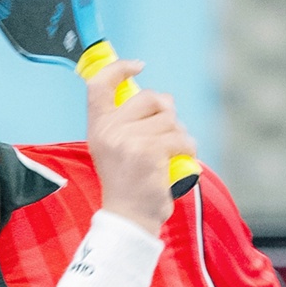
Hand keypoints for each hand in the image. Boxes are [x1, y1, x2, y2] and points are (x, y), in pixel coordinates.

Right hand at [83, 56, 193, 233]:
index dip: (120, 68)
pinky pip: (180, 137)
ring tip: (171, 154)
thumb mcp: (116, 148)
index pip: (99, 84)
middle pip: (149, 97)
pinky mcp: (149, 151)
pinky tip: (179, 161)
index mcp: (98, 127)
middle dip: (165, 111)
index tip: (138, 67)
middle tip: (164, 133)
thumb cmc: (128, 183)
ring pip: (170, 119)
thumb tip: (161, 98)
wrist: (129, 219)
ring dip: (179, 135)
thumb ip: (127, 121)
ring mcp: (128, 140)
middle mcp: (109, 130)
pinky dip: (187, 148)